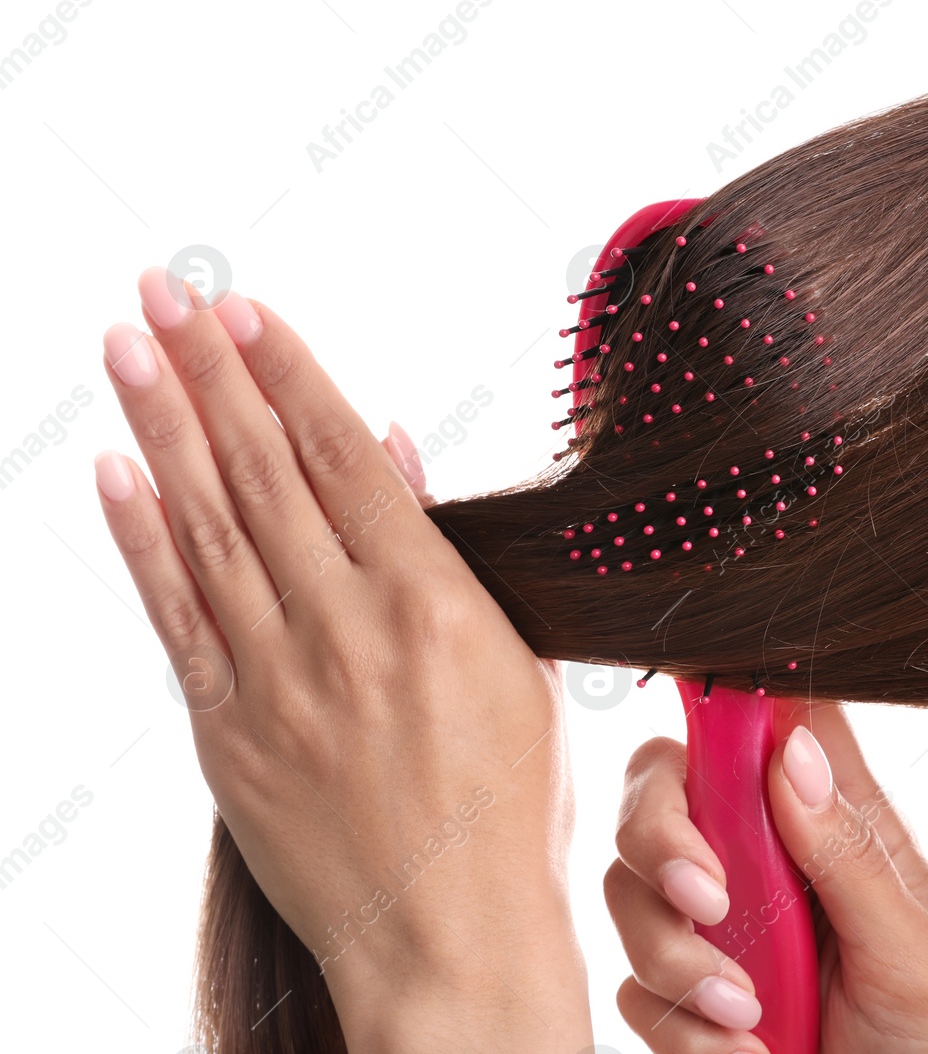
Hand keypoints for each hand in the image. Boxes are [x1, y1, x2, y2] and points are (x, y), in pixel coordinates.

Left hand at [94, 271, 588, 1052]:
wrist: (447, 933)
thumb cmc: (504, 804)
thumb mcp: (514, 662)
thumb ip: (445, 551)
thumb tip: (391, 452)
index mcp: (433, 603)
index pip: (342, 458)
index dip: (288, 374)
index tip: (246, 308)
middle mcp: (345, 627)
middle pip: (263, 470)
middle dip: (208, 370)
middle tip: (164, 291)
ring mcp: (276, 678)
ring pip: (208, 525)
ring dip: (162, 426)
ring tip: (128, 344)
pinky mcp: (227, 730)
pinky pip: (175, 615)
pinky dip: (140, 539)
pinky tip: (116, 471)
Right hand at [606, 699, 927, 1052]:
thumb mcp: (915, 953)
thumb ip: (852, 854)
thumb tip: (794, 752)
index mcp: (834, 827)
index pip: (770, 726)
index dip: (725, 704)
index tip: (700, 725)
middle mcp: (766, 863)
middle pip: (666, 789)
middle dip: (661, 837)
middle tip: (708, 899)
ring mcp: (720, 930)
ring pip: (631, 890)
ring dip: (677, 955)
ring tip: (746, 1013)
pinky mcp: (686, 999)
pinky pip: (635, 987)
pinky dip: (682, 1027)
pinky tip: (744, 1051)